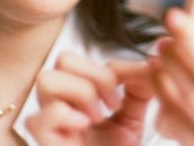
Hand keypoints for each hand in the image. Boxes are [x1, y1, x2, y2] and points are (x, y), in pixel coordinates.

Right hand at [26, 52, 153, 145]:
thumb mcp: (133, 116)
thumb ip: (139, 84)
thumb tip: (151, 59)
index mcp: (75, 93)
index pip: (82, 57)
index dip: (110, 71)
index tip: (124, 98)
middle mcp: (58, 104)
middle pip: (63, 59)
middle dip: (96, 77)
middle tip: (111, 106)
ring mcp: (48, 124)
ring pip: (47, 79)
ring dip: (81, 94)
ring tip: (96, 118)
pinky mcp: (45, 143)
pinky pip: (42, 117)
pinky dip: (67, 117)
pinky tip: (84, 129)